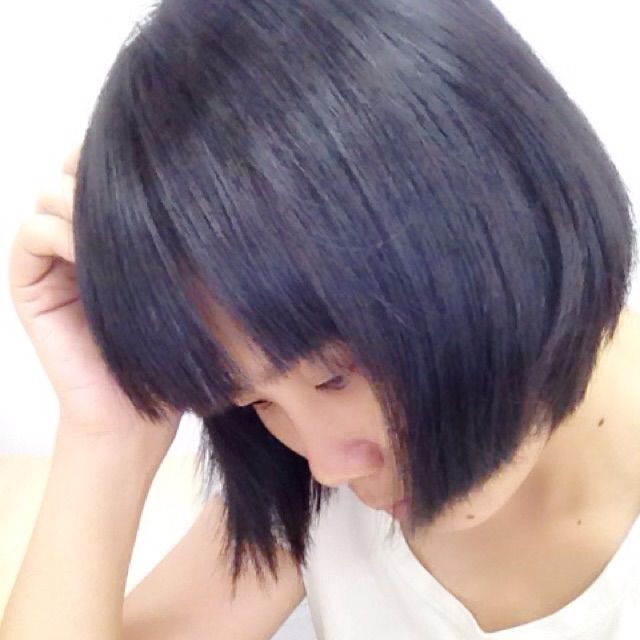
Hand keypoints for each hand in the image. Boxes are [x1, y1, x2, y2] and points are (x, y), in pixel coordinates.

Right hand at [8, 144, 180, 459]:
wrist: (139, 410)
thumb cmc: (173, 346)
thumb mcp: (185, 279)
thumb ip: (174, 230)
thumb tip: (194, 172)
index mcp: (112, 230)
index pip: (103, 166)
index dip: (124, 159)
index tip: (163, 172)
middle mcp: (77, 235)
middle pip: (73, 167)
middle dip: (102, 175)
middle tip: (142, 198)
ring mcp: (49, 257)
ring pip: (52, 191)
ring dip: (86, 202)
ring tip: (126, 232)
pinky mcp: (28, 283)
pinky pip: (32, 231)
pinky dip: (64, 232)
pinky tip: (101, 256)